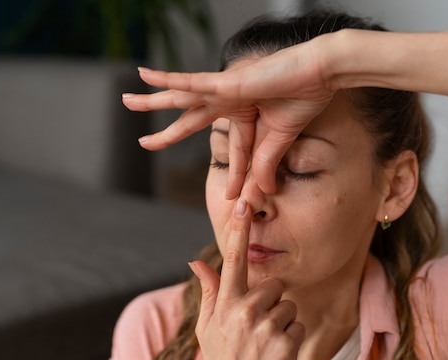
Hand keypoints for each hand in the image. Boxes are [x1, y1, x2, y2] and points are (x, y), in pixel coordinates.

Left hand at [122, 37, 334, 196]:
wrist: (320, 74)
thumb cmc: (303, 97)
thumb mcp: (278, 139)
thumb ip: (264, 163)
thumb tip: (262, 191)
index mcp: (241, 113)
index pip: (231, 148)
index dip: (233, 174)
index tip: (233, 197)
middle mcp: (227, 100)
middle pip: (188, 119)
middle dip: (166, 133)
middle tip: (143, 142)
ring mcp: (223, 90)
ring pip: (180, 97)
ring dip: (152, 98)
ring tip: (127, 99)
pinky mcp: (225, 82)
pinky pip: (190, 81)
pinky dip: (168, 79)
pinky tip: (146, 76)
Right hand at [189, 198, 304, 359]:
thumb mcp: (206, 327)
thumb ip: (208, 291)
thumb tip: (196, 262)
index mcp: (224, 304)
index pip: (232, 259)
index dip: (239, 231)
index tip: (244, 204)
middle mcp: (244, 312)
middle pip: (274, 285)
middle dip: (270, 301)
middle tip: (255, 327)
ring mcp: (265, 329)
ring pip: (289, 305)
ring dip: (281, 320)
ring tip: (264, 342)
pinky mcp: (286, 345)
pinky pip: (298, 325)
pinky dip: (291, 338)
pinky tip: (275, 354)